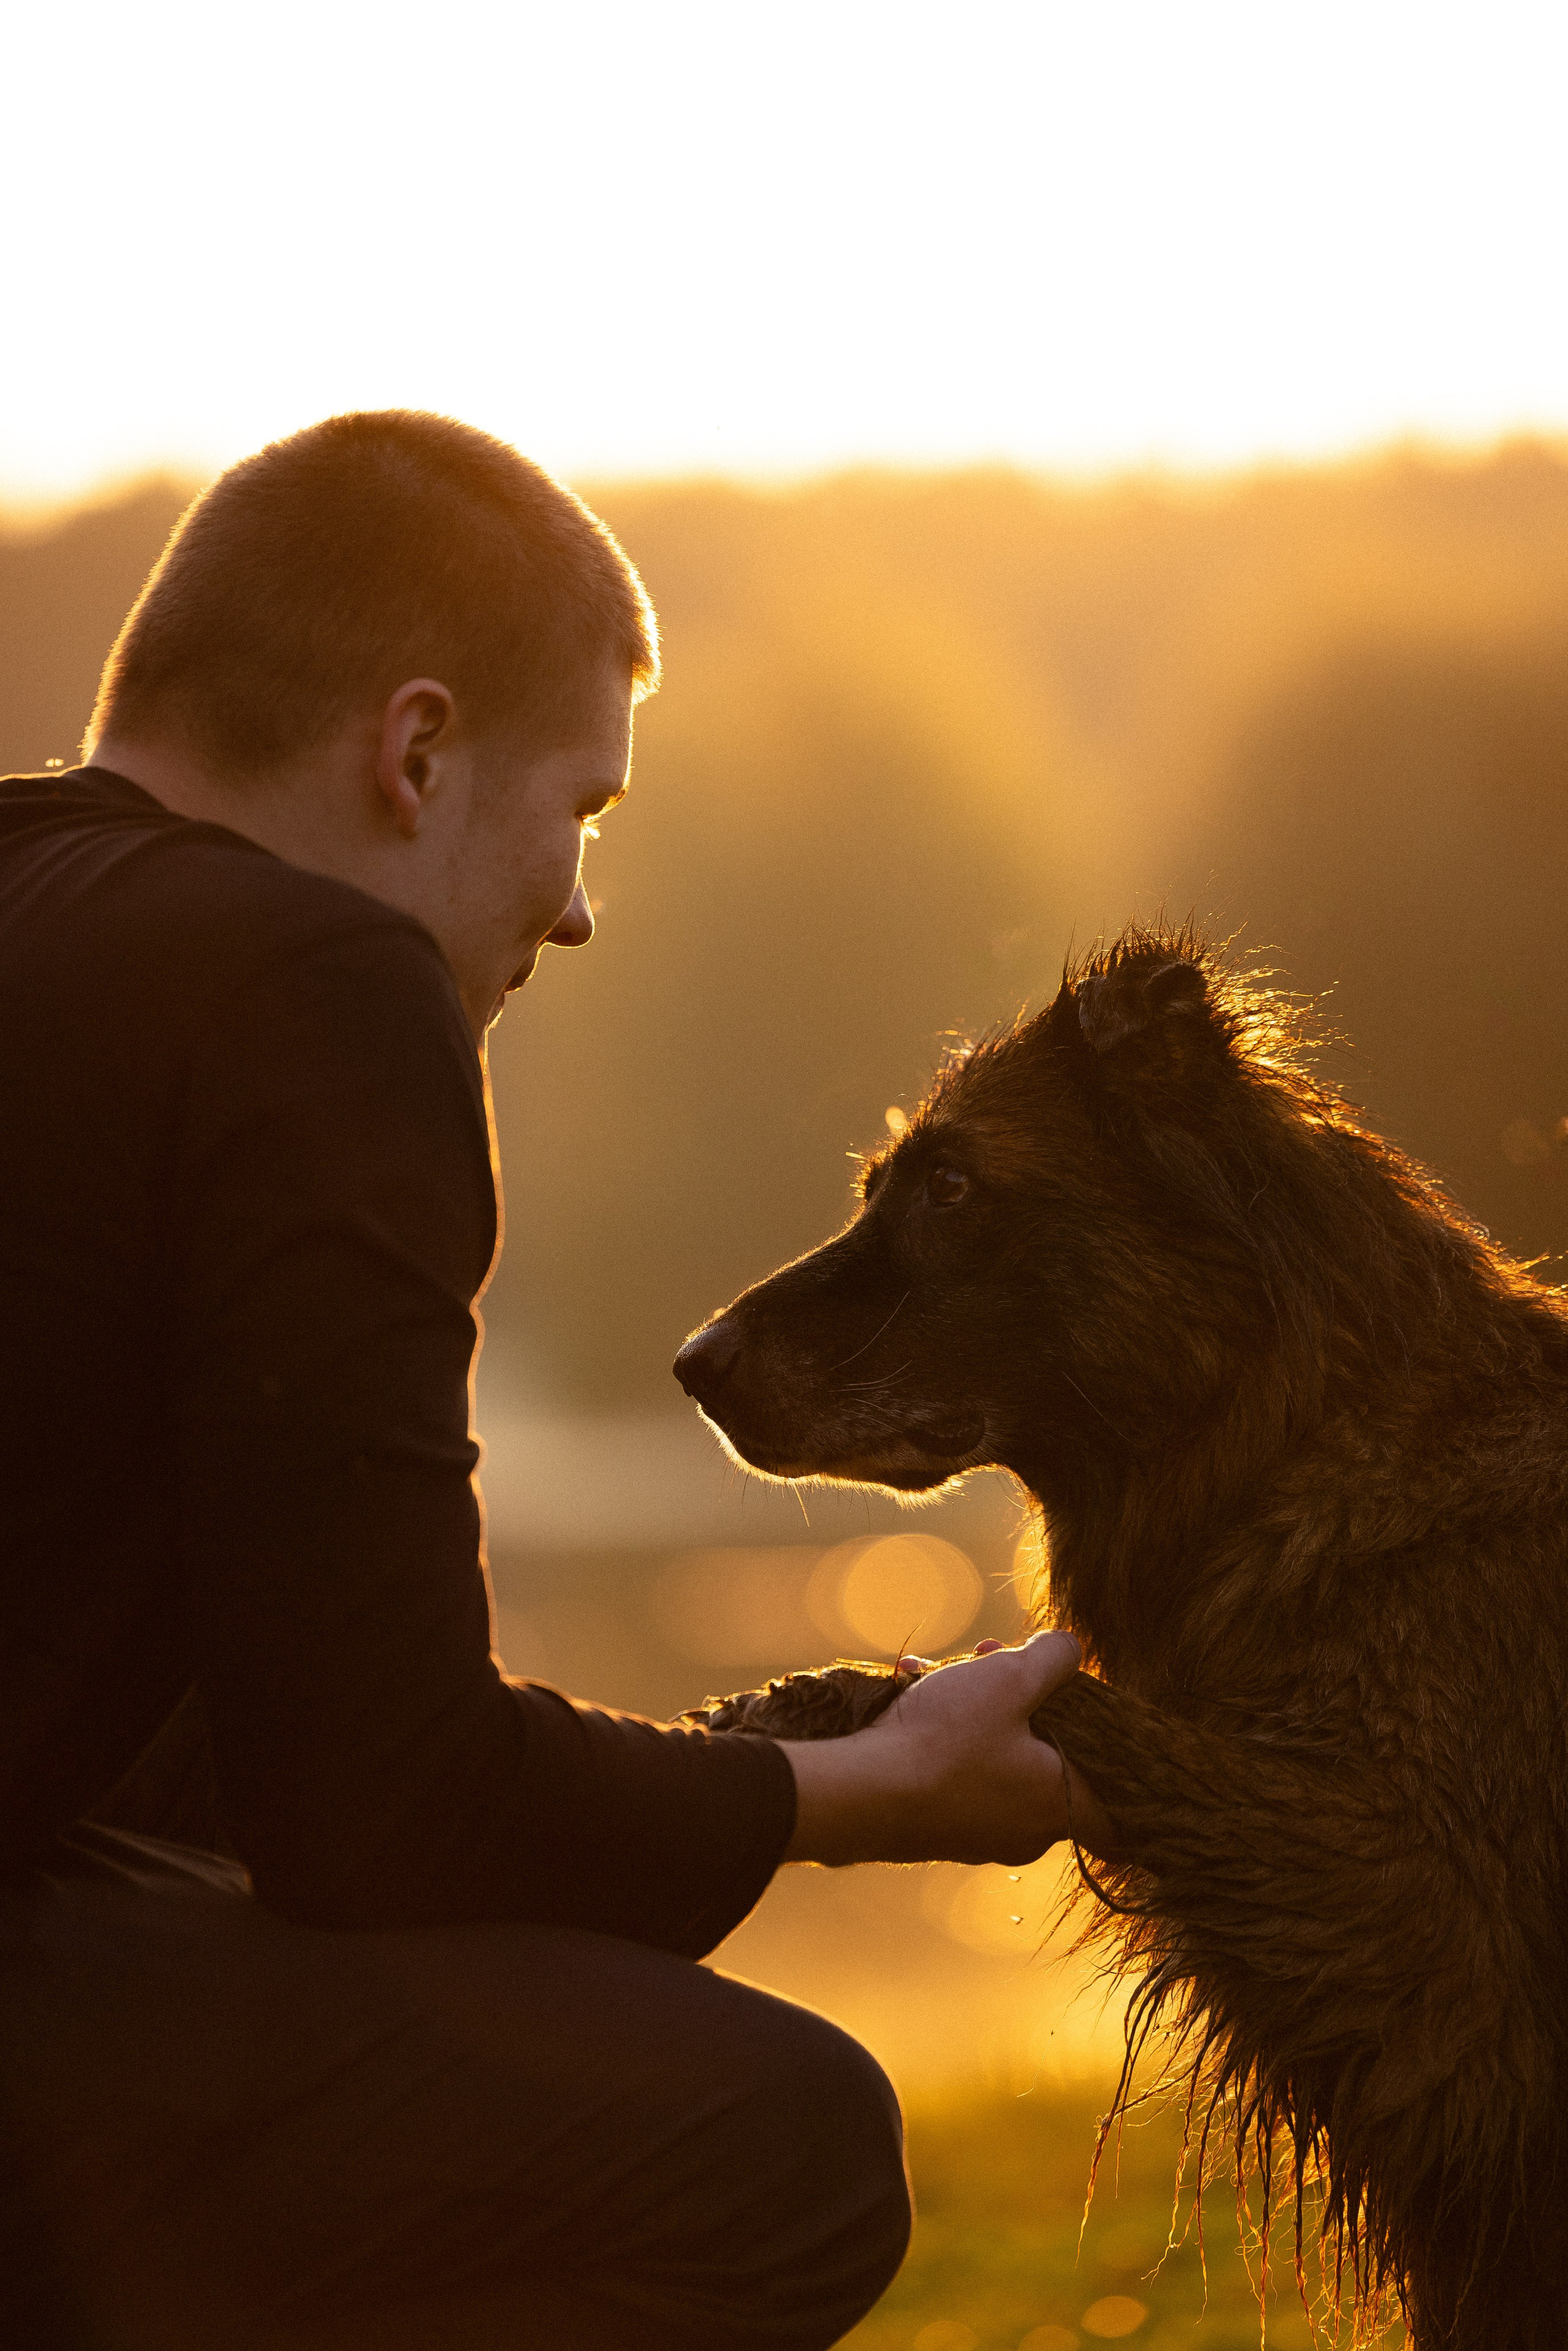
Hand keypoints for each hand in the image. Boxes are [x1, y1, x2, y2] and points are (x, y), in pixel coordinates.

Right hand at [778, 1630, 1118, 1866]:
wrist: (859, 1795)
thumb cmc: (945, 1741)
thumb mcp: (1009, 1677)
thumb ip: (1054, 1658)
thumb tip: (1072, 1651)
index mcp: (1062, 1804)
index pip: (1124, 1817)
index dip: (1124, 1777)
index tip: (1105, 1736)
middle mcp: (1028, 1831)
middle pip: (1050, 1761)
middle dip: (1025, 1702)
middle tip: (993, 1660)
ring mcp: (981, 1835)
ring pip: (998, 1759)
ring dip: (977, 1708)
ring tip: (937, 1668)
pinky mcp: (940, 1829)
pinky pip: (960, 1774)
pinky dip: (945, 1734)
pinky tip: (910, 1691)